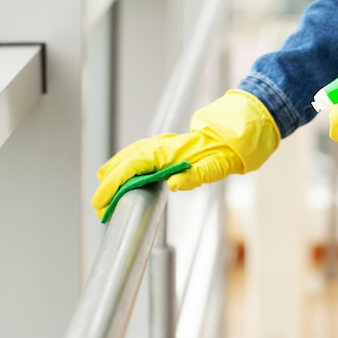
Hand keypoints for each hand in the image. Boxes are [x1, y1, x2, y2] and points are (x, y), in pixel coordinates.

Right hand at [91, 89, 279, 217]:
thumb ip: (198, 175)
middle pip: (126, 161)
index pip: (134, 166)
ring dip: (114, 173)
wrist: (239, 131)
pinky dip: (126, 165)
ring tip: (103, 192)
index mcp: (171, 151)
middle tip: (98, 206)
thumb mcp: (219, 165)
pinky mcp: (167, 148)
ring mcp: (163, 145)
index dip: (114, 183)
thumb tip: (174, 184)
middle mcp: (162, 146)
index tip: (101, 200)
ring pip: (130, 156)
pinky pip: (139, 154)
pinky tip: (122, 174)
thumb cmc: (230, 149)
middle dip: (109, 183)